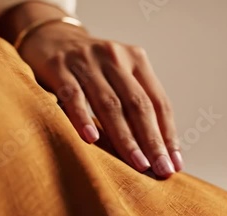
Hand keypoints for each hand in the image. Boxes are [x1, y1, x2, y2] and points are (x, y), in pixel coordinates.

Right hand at [0, 3, 182, 176]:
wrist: (52, 37)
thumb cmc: (93, 67)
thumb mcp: (120, 75)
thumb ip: (137, 102)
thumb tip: (161, 148)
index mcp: (137, 60)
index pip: (159, 101)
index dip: (168, 133)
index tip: (174, 162)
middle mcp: (115, 58)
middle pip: (138, 104)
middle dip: (152, 140)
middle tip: (161, 169)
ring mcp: (86, 61)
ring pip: (110, 104)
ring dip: (125, 138)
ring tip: (138, 163)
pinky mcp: (59, 67)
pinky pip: (73, 96)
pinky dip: (83, 118)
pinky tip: (92, 139)